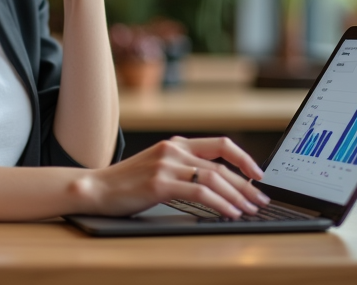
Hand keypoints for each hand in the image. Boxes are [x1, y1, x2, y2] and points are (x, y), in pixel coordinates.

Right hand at [75, 136, 269, 218]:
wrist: (96, 188)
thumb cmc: (128, 183)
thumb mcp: (159, 167)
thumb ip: (184, 168)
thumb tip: (219, 184)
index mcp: (176, 144)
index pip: (221, 144)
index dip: (244, 158)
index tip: (259, 175)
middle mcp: (173, 150)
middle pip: (221, 165)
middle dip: (246, 185)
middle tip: (261, 200)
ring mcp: (166, 165)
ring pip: (214, 179)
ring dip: (237, 197)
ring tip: (249, 210)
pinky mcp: (159, 183)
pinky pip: (199, 192)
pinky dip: (219, 204)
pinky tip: (229, 213)